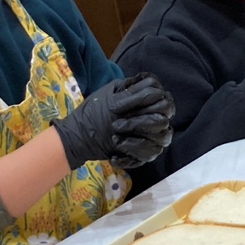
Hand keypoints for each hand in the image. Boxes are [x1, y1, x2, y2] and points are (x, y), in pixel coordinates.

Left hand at [56, 73, 175, 170]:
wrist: (79, 138)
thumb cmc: (94, 113)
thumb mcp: (111, 98)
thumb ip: (133, 93)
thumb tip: (156, 88)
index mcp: (147, 102)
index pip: (165, 104)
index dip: (151, 105)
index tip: (127, 109)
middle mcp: (153, 118)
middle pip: (163, 122)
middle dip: (141, 123)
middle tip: (116, 125)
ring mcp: (151, 136)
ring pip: (162, 139)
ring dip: (137, 141)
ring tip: (115, 140)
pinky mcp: (144, 152)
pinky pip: (149, 155)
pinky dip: (131, 155)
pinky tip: (115, 156)